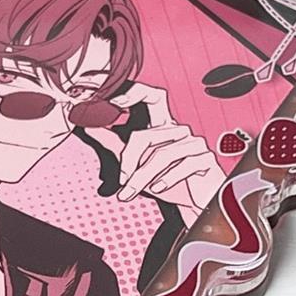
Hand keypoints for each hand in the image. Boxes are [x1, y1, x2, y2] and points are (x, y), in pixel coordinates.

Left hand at [83, 82, 225, 226]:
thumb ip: (114, 144)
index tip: (115, 102)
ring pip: (161, 155)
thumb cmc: (167, 180)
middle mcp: (178, 130)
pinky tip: (159, 187)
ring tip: (132, 191)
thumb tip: (89, 127)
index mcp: (162, 126)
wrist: (193, 202)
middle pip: (146, 135)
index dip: (135, 93)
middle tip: (121, 178)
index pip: (152, 98)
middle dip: (129, 159)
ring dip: (142, 178)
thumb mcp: (136, 164)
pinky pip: (183, 166)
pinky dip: (168, 179)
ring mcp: (194, 143)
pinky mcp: (206, 159)